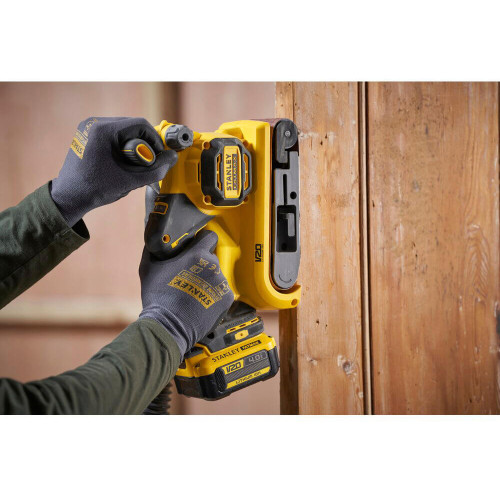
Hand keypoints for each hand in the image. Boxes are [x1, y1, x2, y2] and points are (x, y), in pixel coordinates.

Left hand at [51, 117, 177, 226]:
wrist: (69, 197)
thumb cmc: (96, 189)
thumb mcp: (130, 181)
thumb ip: (155, 170)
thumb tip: (173, 157)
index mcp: (103, 130)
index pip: (140, 124)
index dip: (154, 140)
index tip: (158, 157)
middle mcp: (95, 123)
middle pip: (132, 126)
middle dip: (144, 144)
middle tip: (148, 163)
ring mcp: (89, 127)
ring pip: (123, 130)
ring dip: (134, 145)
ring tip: (135, 164)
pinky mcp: (88, 134)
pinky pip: (113, 134)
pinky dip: (123, 146)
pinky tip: (123, 161)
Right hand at [139, 230, 233, 356]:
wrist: (168, 327)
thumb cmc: (158, 297)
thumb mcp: (148, 269)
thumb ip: (152, 250)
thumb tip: (153, 240)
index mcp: (197, 255)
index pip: (210, 237)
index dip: (203, 240)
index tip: (197, 246)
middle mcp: (213, 266)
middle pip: (212, 258)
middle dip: (202, 264)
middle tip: (188, 275)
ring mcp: (222, 283)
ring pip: (216, 276)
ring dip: (208, 281)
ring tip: (192, 293)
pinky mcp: (226, 299)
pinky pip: (221, 292)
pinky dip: (213, 296)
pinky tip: (200, 303)